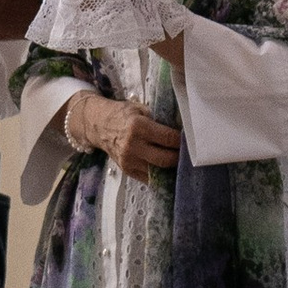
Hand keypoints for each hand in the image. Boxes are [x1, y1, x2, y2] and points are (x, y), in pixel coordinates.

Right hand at [64, 88, 180, 177]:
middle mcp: (132, 145)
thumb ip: (158, 118)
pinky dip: (159, 173)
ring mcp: (128, 160)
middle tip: (186, 152)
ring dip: (170, 167)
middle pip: (166, 159)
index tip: (189, 139)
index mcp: (138, 127)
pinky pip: (149, 178)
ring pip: (159, 171)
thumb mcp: (140, 109)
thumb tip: (181, 126)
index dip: (181, 140)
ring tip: (177, 160)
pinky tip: (166, 168)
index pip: (168, 138)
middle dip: (179, 156)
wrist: (98, 125)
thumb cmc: (122, 115)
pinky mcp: (127, 170)